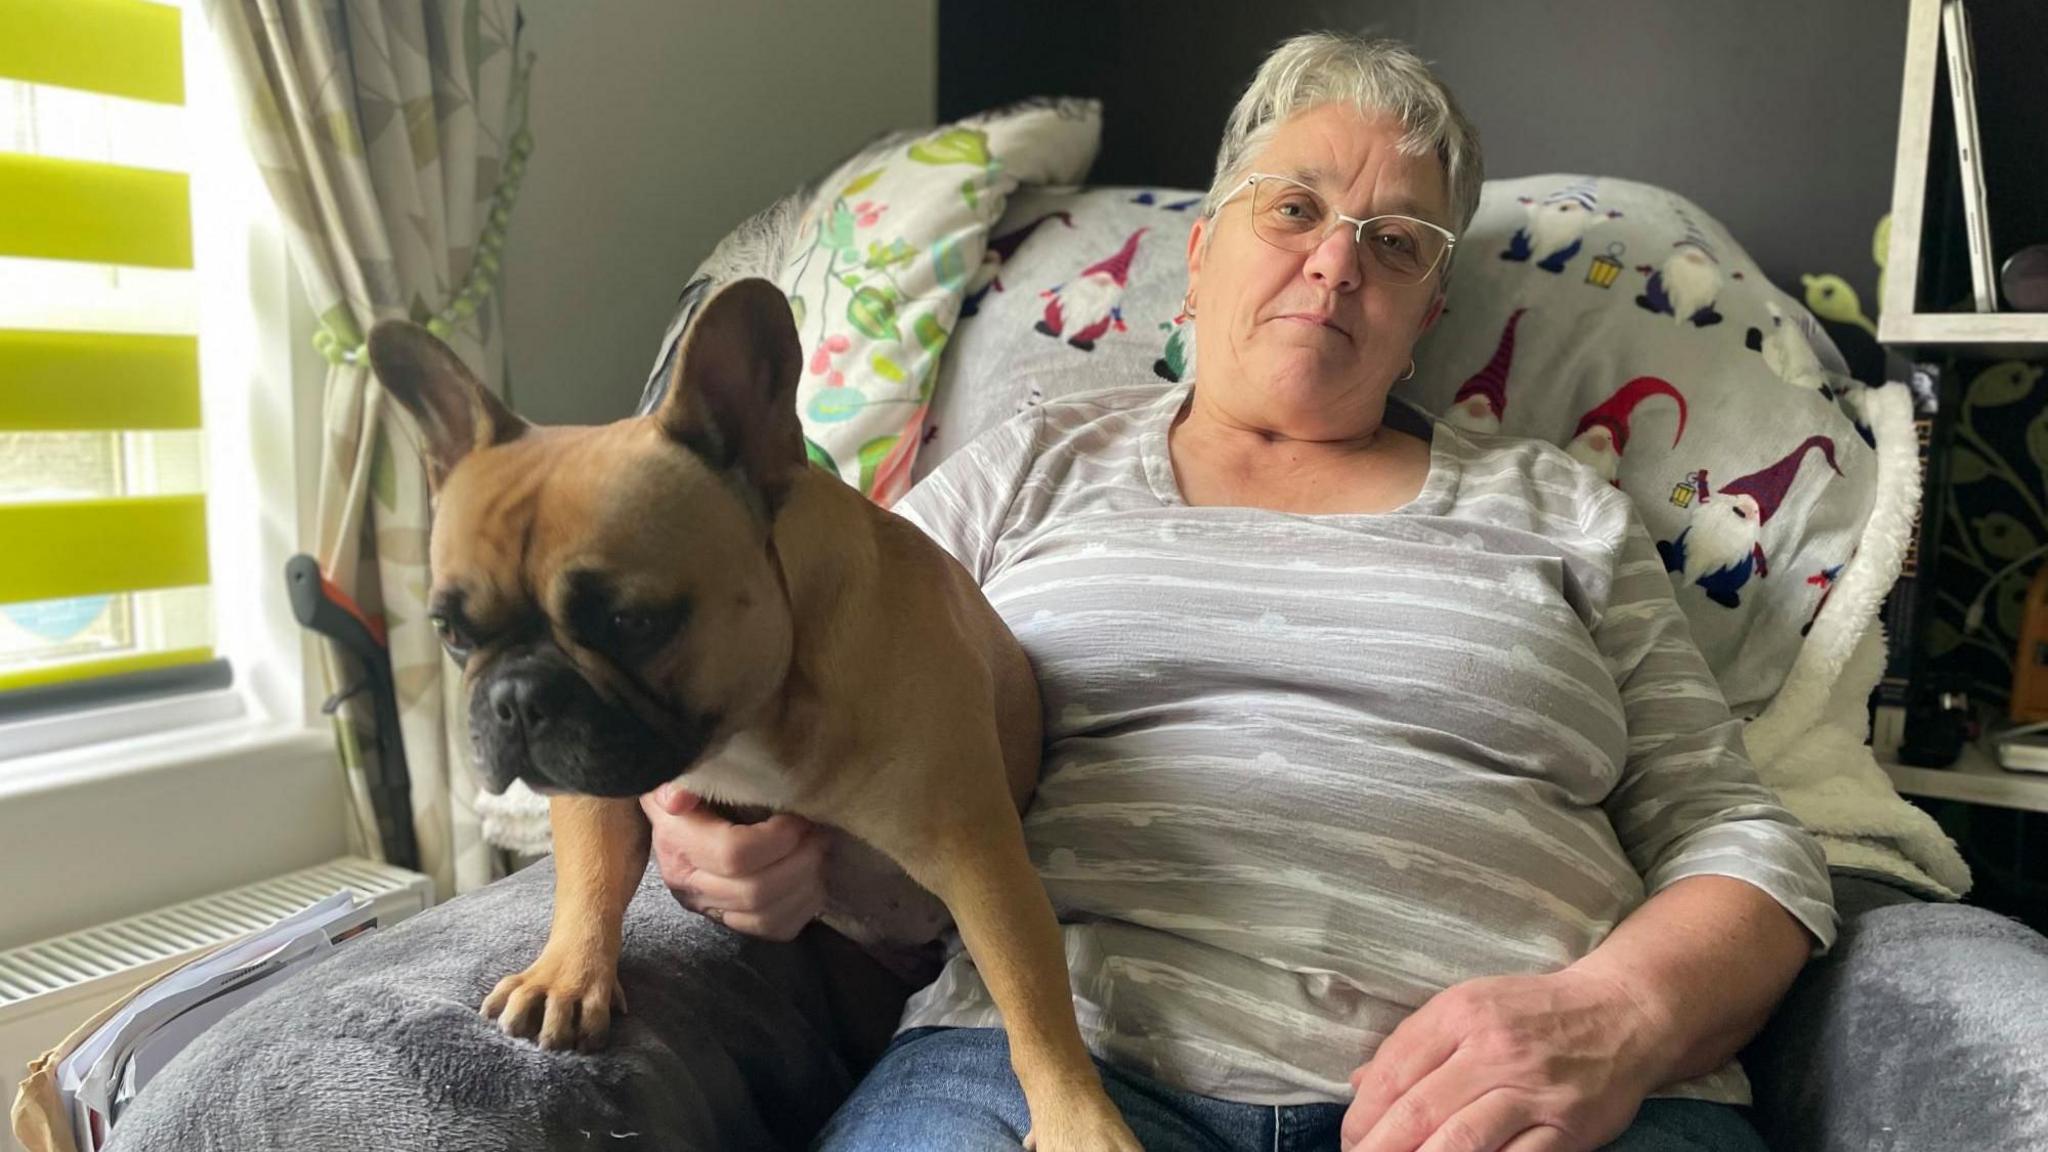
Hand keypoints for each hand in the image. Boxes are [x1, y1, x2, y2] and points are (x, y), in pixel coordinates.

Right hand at [640, 782, 827, 940]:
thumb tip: (678, 799)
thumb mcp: (681, 772)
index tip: (797, 817)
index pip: (733, 855)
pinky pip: (777, 930)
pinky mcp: (733, 923)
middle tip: (817, 833)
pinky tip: (812, 877)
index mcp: (678, 846)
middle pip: (756, 891)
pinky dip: (804, 906)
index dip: (778, 838)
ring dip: (806, 883)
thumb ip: (681, 779)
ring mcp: (711, 910)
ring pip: (769, 916)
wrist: (679, 816)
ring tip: (818, 851)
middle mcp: (690, 886)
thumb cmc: (691, 786)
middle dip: (800, 861)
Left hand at [1340, 969, 1666, 1151]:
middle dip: (1381, 1148)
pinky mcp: (1565, 1128)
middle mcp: (1493, 1050)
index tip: (1351, 1138)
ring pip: (1460, 1141)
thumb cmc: (1535, 1012)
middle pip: (1419, 1110)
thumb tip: (1358, 1082)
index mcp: (1461, 1014)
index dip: (1364, 1113)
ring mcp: (1532, 1091)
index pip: (1394, 1070)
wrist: (1622, 1013)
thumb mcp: (1468, 1005)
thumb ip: (1414, 1044)